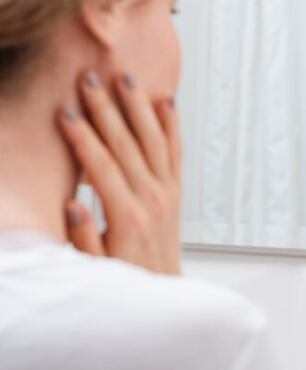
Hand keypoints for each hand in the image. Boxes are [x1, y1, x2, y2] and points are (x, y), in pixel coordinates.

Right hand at [59, 71, 181, 274]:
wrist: (164, 292)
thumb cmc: (125, 280)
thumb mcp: (96, 267)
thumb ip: (83, 236)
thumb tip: (71, 203)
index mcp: (127, 215)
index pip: (101, 166)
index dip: (82, 136)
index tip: (65, 111)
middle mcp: (151, 198)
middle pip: (127, 144)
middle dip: (106, 109)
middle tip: (90, 78)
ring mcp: (167, 192)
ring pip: (155, 140)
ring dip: (139, 107)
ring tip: (126, 77)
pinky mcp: (176, 191)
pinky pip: (175, 151)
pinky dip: (172, 124)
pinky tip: (166, 100)